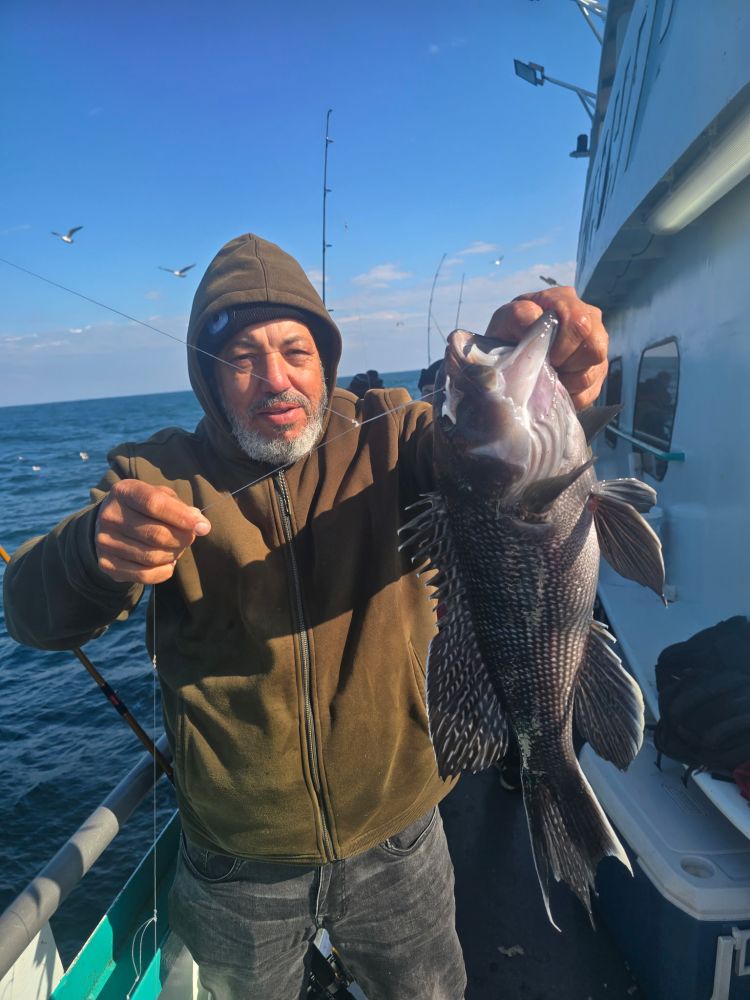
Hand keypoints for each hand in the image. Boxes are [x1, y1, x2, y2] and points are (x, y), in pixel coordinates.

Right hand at [95, 481, 210, 583]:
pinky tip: (168, 562)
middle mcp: (110, 516)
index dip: (182, 517)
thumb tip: (200, 524)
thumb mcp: (159, 495)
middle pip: (156, 535)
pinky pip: (143, 575)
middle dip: (182, 539)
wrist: (111, 523)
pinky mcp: (106, 563)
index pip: (154, 504)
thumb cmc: (143, 507)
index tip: (203, 527)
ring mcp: (104, 541)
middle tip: (190, 538)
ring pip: (152, 557)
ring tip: (177, 548)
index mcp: (124, 492)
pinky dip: (163, 572)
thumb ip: (180, 507)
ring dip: (174, 555)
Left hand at [483, 286, 607, 409]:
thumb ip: (518, 315)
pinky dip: (569, 394)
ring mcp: (596, 345)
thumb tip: (535, 322)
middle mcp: (589, 319)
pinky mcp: (597, 372)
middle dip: (567, 364)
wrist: (509, 358)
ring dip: (567, 380)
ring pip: (593, 371)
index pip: (579, 322)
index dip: (563, 345)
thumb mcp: (505, 320)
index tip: (546, 356)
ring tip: (549, 376)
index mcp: (566, 301)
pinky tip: (555, 386)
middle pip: (594, 348)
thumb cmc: (509, 334)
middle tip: (547, 367)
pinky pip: (590, 391)